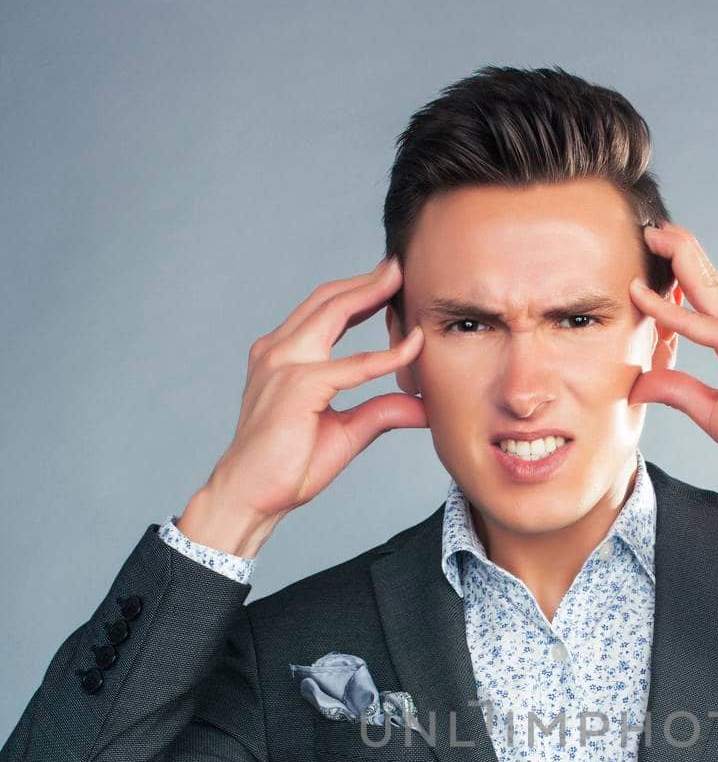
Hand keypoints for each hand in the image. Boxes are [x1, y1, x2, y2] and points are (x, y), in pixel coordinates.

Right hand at [180, 257, 428, 552]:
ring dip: (370, 293)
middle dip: (366, 280)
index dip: (358, 294)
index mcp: (282, 356)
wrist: (251, 496)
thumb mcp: (346, 432)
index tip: (389, 283)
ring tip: (400, 278)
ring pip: (333, 313)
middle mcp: (278, 351)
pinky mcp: (299, 387)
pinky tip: (412, 345)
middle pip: (327, 300)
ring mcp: (284, 364)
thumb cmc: (288, 466)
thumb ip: (380, 412)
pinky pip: (352, 366)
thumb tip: (422, 407)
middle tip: (400, 265)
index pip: (323, 312)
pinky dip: (385, 355)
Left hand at [627, 222, 717, 505]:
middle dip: (680, 250)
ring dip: (676, 260)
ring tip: (651, 238)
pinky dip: (668, 311)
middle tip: (651, 231)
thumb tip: (640, 384)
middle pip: (714, 277)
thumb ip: (680, 389)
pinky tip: (642, 297)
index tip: (661, 254)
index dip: (690, 269)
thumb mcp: (714, 410)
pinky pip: (700, 325)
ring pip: (708, 287)